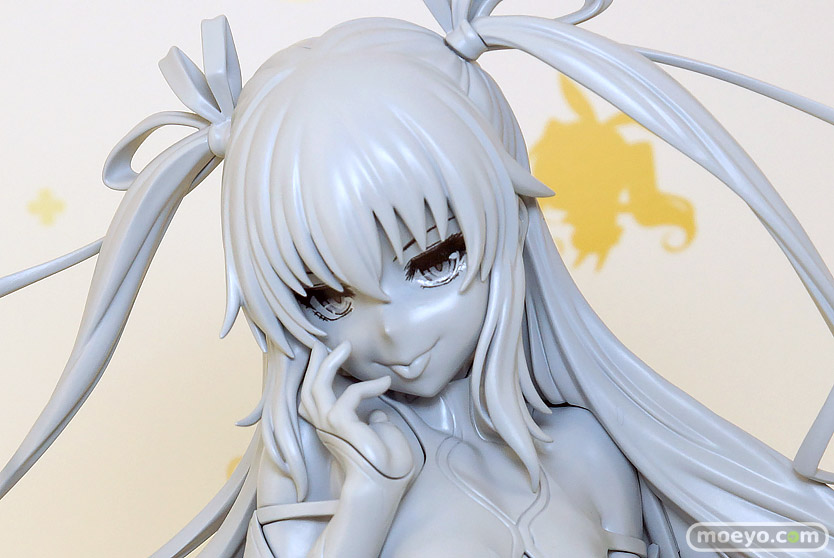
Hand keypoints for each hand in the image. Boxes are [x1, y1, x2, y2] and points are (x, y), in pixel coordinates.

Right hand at [298, 341, 414, 480]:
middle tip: (322, 343)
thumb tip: (378, 413)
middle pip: (307, 389)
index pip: (314, 400)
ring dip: (328, 363)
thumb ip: (376, 422)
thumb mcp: (383, 437)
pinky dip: (368, 386)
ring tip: (344, 347)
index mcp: (331, 430)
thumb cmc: (387, 469)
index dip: (316, 378)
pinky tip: (384, 383)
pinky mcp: (340, 425)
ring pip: (316, 387)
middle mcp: (324, 427)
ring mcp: (329, 426)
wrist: (384, 489)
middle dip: (314, 364)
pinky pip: (350, 395)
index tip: (327, 358)